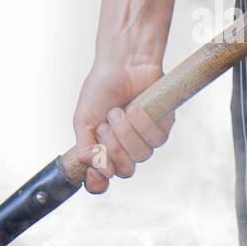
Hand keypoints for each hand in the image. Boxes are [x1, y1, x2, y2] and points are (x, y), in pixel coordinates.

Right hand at [72, 59, 174, 194]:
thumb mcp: (83, 118)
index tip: (96, 173)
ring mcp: (144, 139)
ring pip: (141, 156)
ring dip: (126, 133)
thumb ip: (84, 146)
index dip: (99, 182)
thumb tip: (92, 167)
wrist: (122, 63)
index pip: (103, 178)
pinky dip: (143, 125)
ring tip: (118, 111)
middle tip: (106, 122)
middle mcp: (126, 148)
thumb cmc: (102, 88)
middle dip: (114, 147)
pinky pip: (156, 140)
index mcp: (105, 148)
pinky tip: (135, 108)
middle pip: (125, 170)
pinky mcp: (162, 127)